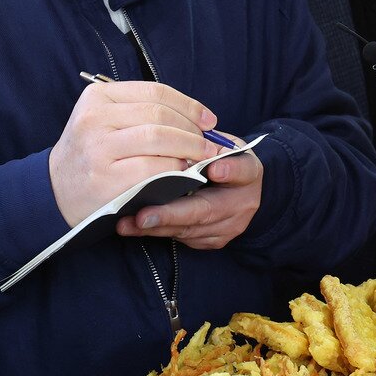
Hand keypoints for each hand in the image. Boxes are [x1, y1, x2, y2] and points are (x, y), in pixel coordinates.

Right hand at [48, 81, 222, 226]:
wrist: (54, 192)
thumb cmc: (91, 155)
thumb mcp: (104, 121)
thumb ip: (141, 114)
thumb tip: (199, 119)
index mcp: (97, 97)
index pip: (154, 92)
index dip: (189, 105)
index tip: (208, 119)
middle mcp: (95, 118)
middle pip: (160, 115)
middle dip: (193, 130)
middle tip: (210, 144)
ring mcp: (99, 148)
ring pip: (159, 138)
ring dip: (190, 148)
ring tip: (202, 158)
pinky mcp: (106, 178)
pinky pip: (154, 168)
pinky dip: (176, 170)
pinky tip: (184, 173)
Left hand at [117, 141, 261, 249]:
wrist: (240, 188)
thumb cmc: (221, 158)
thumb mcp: (220, 145)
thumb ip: (202, 142)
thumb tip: (169, 135)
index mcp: (248, 172)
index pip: (243, 171)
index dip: (230, 170)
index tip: (214, 168)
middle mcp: (242, 203)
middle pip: (207, 210)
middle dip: (172, 214)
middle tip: (144, 215)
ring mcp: (229, 226)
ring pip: (189, 229)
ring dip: (156, 226)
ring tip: (128, 223)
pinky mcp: (213, 240)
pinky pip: (182, 238)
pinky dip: (156, 232)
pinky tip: (133, 228)